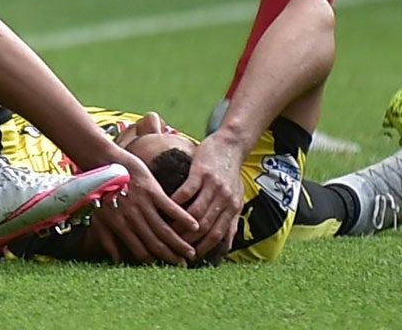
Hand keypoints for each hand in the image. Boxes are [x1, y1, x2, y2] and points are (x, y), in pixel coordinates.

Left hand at [85, 151, 196, 265]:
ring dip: (179, 243)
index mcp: (120, 227)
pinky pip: (170, 208)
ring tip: (192, 252)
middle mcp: (132, 219)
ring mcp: (143, 205)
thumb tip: (117, 261)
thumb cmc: (100, 191)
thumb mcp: (99, 218)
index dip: (154, 262)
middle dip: (171, 257)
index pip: (140, 252)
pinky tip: (195, 226)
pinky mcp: (151, 190)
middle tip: (184, 265)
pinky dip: (183, 218)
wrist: (101, 161)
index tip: (164, 268)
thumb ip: (108, 241)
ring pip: (164, 230)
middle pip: (155, 244)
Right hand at [171, 134, 243, 256]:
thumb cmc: (230, 172)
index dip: (203, 247)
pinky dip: (176, 202)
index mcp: (232, 208)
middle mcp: (224, 198)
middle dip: (189, 240)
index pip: (217, 234)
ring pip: (195, 211)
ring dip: (180, 223)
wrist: (230, 144)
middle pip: (205, 226)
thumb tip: (227, 245)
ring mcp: (213, 185)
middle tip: (175, 247)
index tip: (190, 257)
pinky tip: (165, 207)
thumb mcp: (236, 197)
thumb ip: (231, 221)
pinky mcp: (201, 171)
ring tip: (167, 231)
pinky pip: (187, 191)